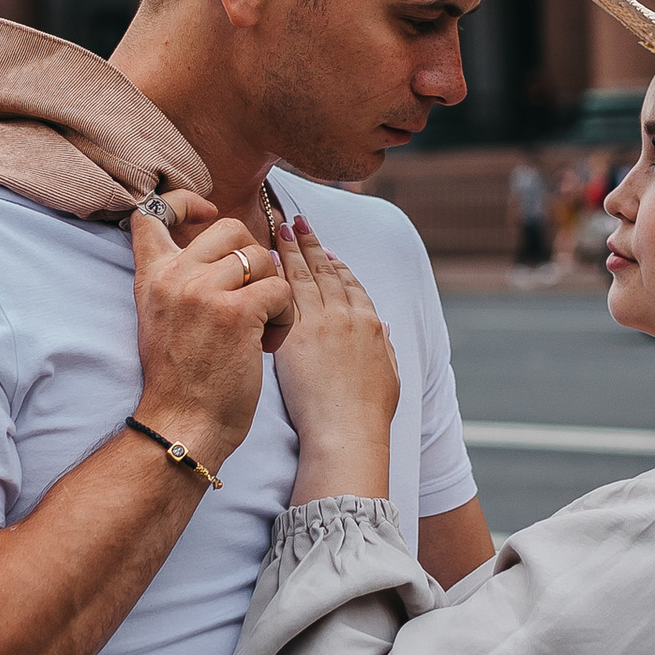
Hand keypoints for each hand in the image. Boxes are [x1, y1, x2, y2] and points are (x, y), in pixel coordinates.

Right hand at [129, 196, 290, 475]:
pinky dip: (284, 317)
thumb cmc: (181, 379)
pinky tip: (267, 344)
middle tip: (252, 296)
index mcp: (152, 276)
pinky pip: (280, 289)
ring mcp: (205, 291)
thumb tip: (216, 247)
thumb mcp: (159, 317)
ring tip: (260, 329)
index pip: (153, 212)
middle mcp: (174, 276)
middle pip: (230, 227)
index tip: (206, 217)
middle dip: (255, 257)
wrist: (182, 425)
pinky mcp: (237, 312)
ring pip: (263, 258)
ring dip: (273, 293)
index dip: (184, 203)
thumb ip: (177, 279)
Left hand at [273, 217, 400, 500]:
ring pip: (302, 275)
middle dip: (310, 244)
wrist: (346, 432)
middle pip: (325, 271)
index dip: (337, 265)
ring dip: (291, 248)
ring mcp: (321, 323)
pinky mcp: (295, 334)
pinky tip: (265, 259)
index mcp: (371, 324)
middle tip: (297, 221)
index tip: (326, 251)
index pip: (351, 284)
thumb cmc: (368, 415)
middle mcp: (347, 316)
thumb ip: (386, 349)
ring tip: (280, 228)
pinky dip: (275, 273)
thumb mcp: (389, 377)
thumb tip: (386, 331)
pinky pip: (282, 294)